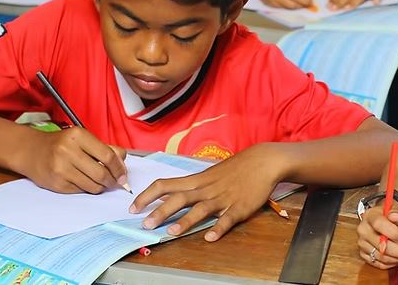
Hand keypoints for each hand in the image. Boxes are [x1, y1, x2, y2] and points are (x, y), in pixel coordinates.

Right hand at [17, 126, 127, 193]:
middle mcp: (68, 151)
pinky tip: (85, 182)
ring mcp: (60, 168)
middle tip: (116, 182)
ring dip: (101, 186)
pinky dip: (87, 188)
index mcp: (78, 136)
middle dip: (112, 181)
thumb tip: (123, 161)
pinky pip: (80, 190)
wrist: (30, 151)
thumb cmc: (60, 144)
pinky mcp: (56, 183)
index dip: (119, 168)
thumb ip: (105, 147)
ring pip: (92, 185)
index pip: (108, 156)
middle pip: (101, 173)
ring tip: (101, 182)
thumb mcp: (82, 138)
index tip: (124, 175)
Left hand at [131, 146, 280, 241]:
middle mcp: (206, 189)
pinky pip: (227, 218)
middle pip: (179, 198)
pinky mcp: (239, 207)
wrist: (263, 161)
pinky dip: (219, 227)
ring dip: (186, 221)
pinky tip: (210, 237)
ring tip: (172, 232)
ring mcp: (223, 198)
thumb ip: (192, 185)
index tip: (133, 206)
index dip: (147, 196)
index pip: (166, 184)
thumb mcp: (210, 173)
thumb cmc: (236, 168)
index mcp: (197, 180)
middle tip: (145, 224)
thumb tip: (170, 195)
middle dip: (161, 211)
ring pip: (201, 209)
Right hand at [355, 203, 397, 269]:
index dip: (393, 233)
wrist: (385, 221)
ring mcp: (363, 243)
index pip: (379, 225)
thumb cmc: (392, 216)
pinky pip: (379, 264)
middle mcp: (364, 230)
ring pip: (381, 256)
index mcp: (370, 216)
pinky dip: (392, 263)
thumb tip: (394, 216)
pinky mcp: (364, 255)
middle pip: (381, 245)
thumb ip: (397, 214)